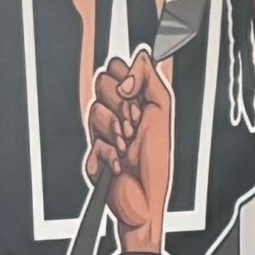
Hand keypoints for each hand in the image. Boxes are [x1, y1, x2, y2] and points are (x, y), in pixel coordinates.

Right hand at [83, 52, 175, 254]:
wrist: (142, 201)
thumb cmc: (156, 163)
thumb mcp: (162, 113)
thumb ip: (151, 79)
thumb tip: (141, 53)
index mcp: (138, 100)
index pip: (117, 67)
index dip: (125, 79)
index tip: (137, 99)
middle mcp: (119, 111)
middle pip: (101, 82)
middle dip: (121, 106)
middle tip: (134, 126)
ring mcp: (104, 130)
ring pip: (94, 110)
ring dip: (115, 131)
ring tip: (127, 148)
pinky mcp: (93, 150)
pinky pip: (91, 139)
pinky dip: (107, 154)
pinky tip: (118, 164)